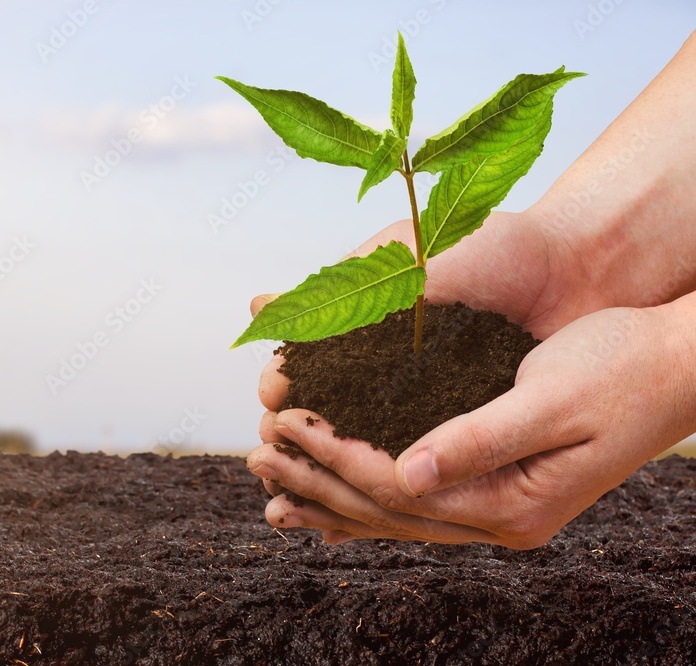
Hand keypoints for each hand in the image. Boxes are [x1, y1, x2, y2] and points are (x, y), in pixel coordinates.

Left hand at [247, 299, 695, 548]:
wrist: (676, 367)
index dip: (335, 455)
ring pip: (392, 513)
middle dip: (316, 480)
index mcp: (515, 502)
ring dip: (328, 496)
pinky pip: (412, 500)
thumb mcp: (552, 398)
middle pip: (386, 509)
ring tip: (268, 483)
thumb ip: (479, 438)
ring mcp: (497, 509)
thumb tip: (405, 471)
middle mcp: (502, 518)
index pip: (399, 487)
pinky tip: (324, 496)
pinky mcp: (492, 487)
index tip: (283, 423)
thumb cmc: (621, 367)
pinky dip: (363, 494)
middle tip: (255, 454)